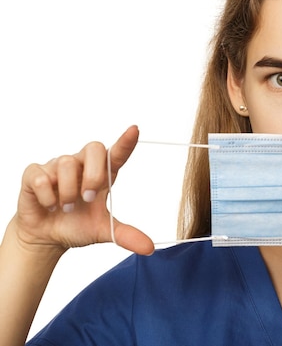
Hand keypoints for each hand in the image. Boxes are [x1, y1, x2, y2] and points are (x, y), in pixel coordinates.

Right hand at [13, 126, 153, 255]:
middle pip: (93, 149)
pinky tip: (48, 205)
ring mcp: (58, 166)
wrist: (46, 237)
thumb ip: (125, 235)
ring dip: (67, 193)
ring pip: (65, 164)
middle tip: (88, 198)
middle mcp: (81, 165)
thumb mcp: (103, 231)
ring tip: (65, 208)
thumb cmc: (77, 225)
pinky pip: (41, 177)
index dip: (125, 142)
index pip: (116, 153)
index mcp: (102, 174)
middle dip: (93, 174)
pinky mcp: (35, 173)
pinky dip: (46, 197)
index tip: (135, 130)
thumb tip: (149, 247)